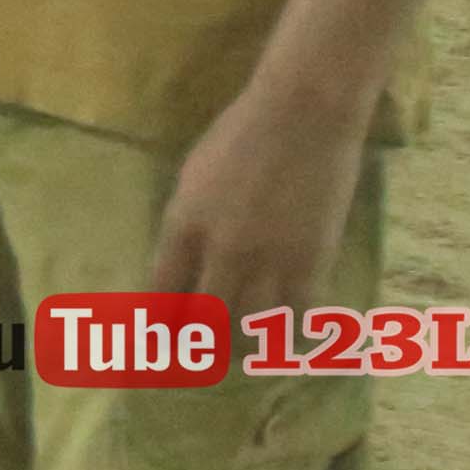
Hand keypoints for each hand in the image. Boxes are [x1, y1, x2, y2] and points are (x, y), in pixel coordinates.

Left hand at [146, 73, 372, 325]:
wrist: (304, 114)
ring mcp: (270, 258)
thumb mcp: (193, 177)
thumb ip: (186, 221)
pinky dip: (289, 332)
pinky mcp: (313, 259)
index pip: (162, 291)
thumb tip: (183, 260)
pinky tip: (286, 342)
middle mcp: (222, 251)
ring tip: (239, 349)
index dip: (158, 322)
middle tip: (198, 355)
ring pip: (250, 324)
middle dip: (197, 342)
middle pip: (203, 317)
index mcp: (183, 225)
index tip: (157, 340)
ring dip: (242, 341)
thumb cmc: (241, 134)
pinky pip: (298, 314)